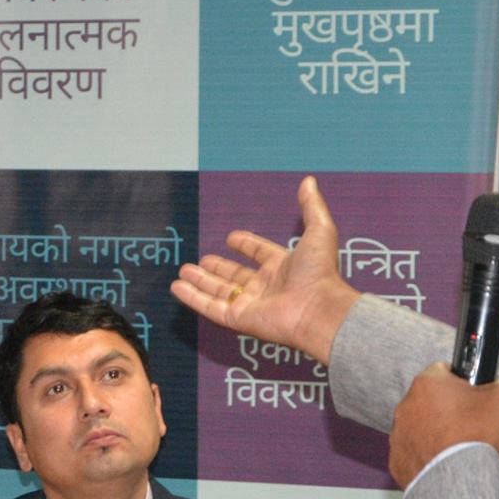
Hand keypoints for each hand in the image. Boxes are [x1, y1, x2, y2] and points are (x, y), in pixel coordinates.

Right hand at [170, 175, 359, 364]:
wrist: (317, 309)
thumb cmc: (319, 272)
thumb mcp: (319, 231)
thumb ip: (311, 206)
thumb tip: (309, 181)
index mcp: (283, 266)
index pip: (260, 254)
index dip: (247, 246)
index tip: (232, 238)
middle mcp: (265, 286)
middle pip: (235, 276)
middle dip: (217, 268)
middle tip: (202, 261)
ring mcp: (250, 303)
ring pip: (219, 291)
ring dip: (200, 282)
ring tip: (184, 271)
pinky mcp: (237, 318)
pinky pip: (210, 307)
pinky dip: (193, 298)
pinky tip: (178, 287)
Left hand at [388, 363, 498, 487]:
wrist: (461, 483)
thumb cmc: (479, 438)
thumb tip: (498, 386)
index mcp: (427, 384)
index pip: (444, 370)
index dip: (462, 380)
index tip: (473, 392)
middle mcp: (405, 406)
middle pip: (430, 400)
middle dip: (449, 408)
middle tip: (471, 424)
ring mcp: (398, 435)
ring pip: (420, 427)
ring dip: (436, 432)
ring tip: (460, 446)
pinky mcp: (397, 461)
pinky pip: (414, 453)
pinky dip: (428, 456)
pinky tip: (447, 462)